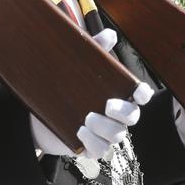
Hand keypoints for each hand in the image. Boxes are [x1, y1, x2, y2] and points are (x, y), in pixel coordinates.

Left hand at [31, 29, 153, 158]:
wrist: (41, 113)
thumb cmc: (69, 87)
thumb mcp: (79, 66)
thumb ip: (95, 49)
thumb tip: (110, 35)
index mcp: (118, 95)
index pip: (140, 96)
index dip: (143, 94)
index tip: (138, 92)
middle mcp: (116, 116)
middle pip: (132, 117)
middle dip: (122, 112)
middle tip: (106, 105)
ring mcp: (105, 133)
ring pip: (116, 135)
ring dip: (103, 128)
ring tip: (85, 119)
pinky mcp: (91, 147)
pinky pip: (100, 150)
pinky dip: (92, 142)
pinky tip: (79, 132)